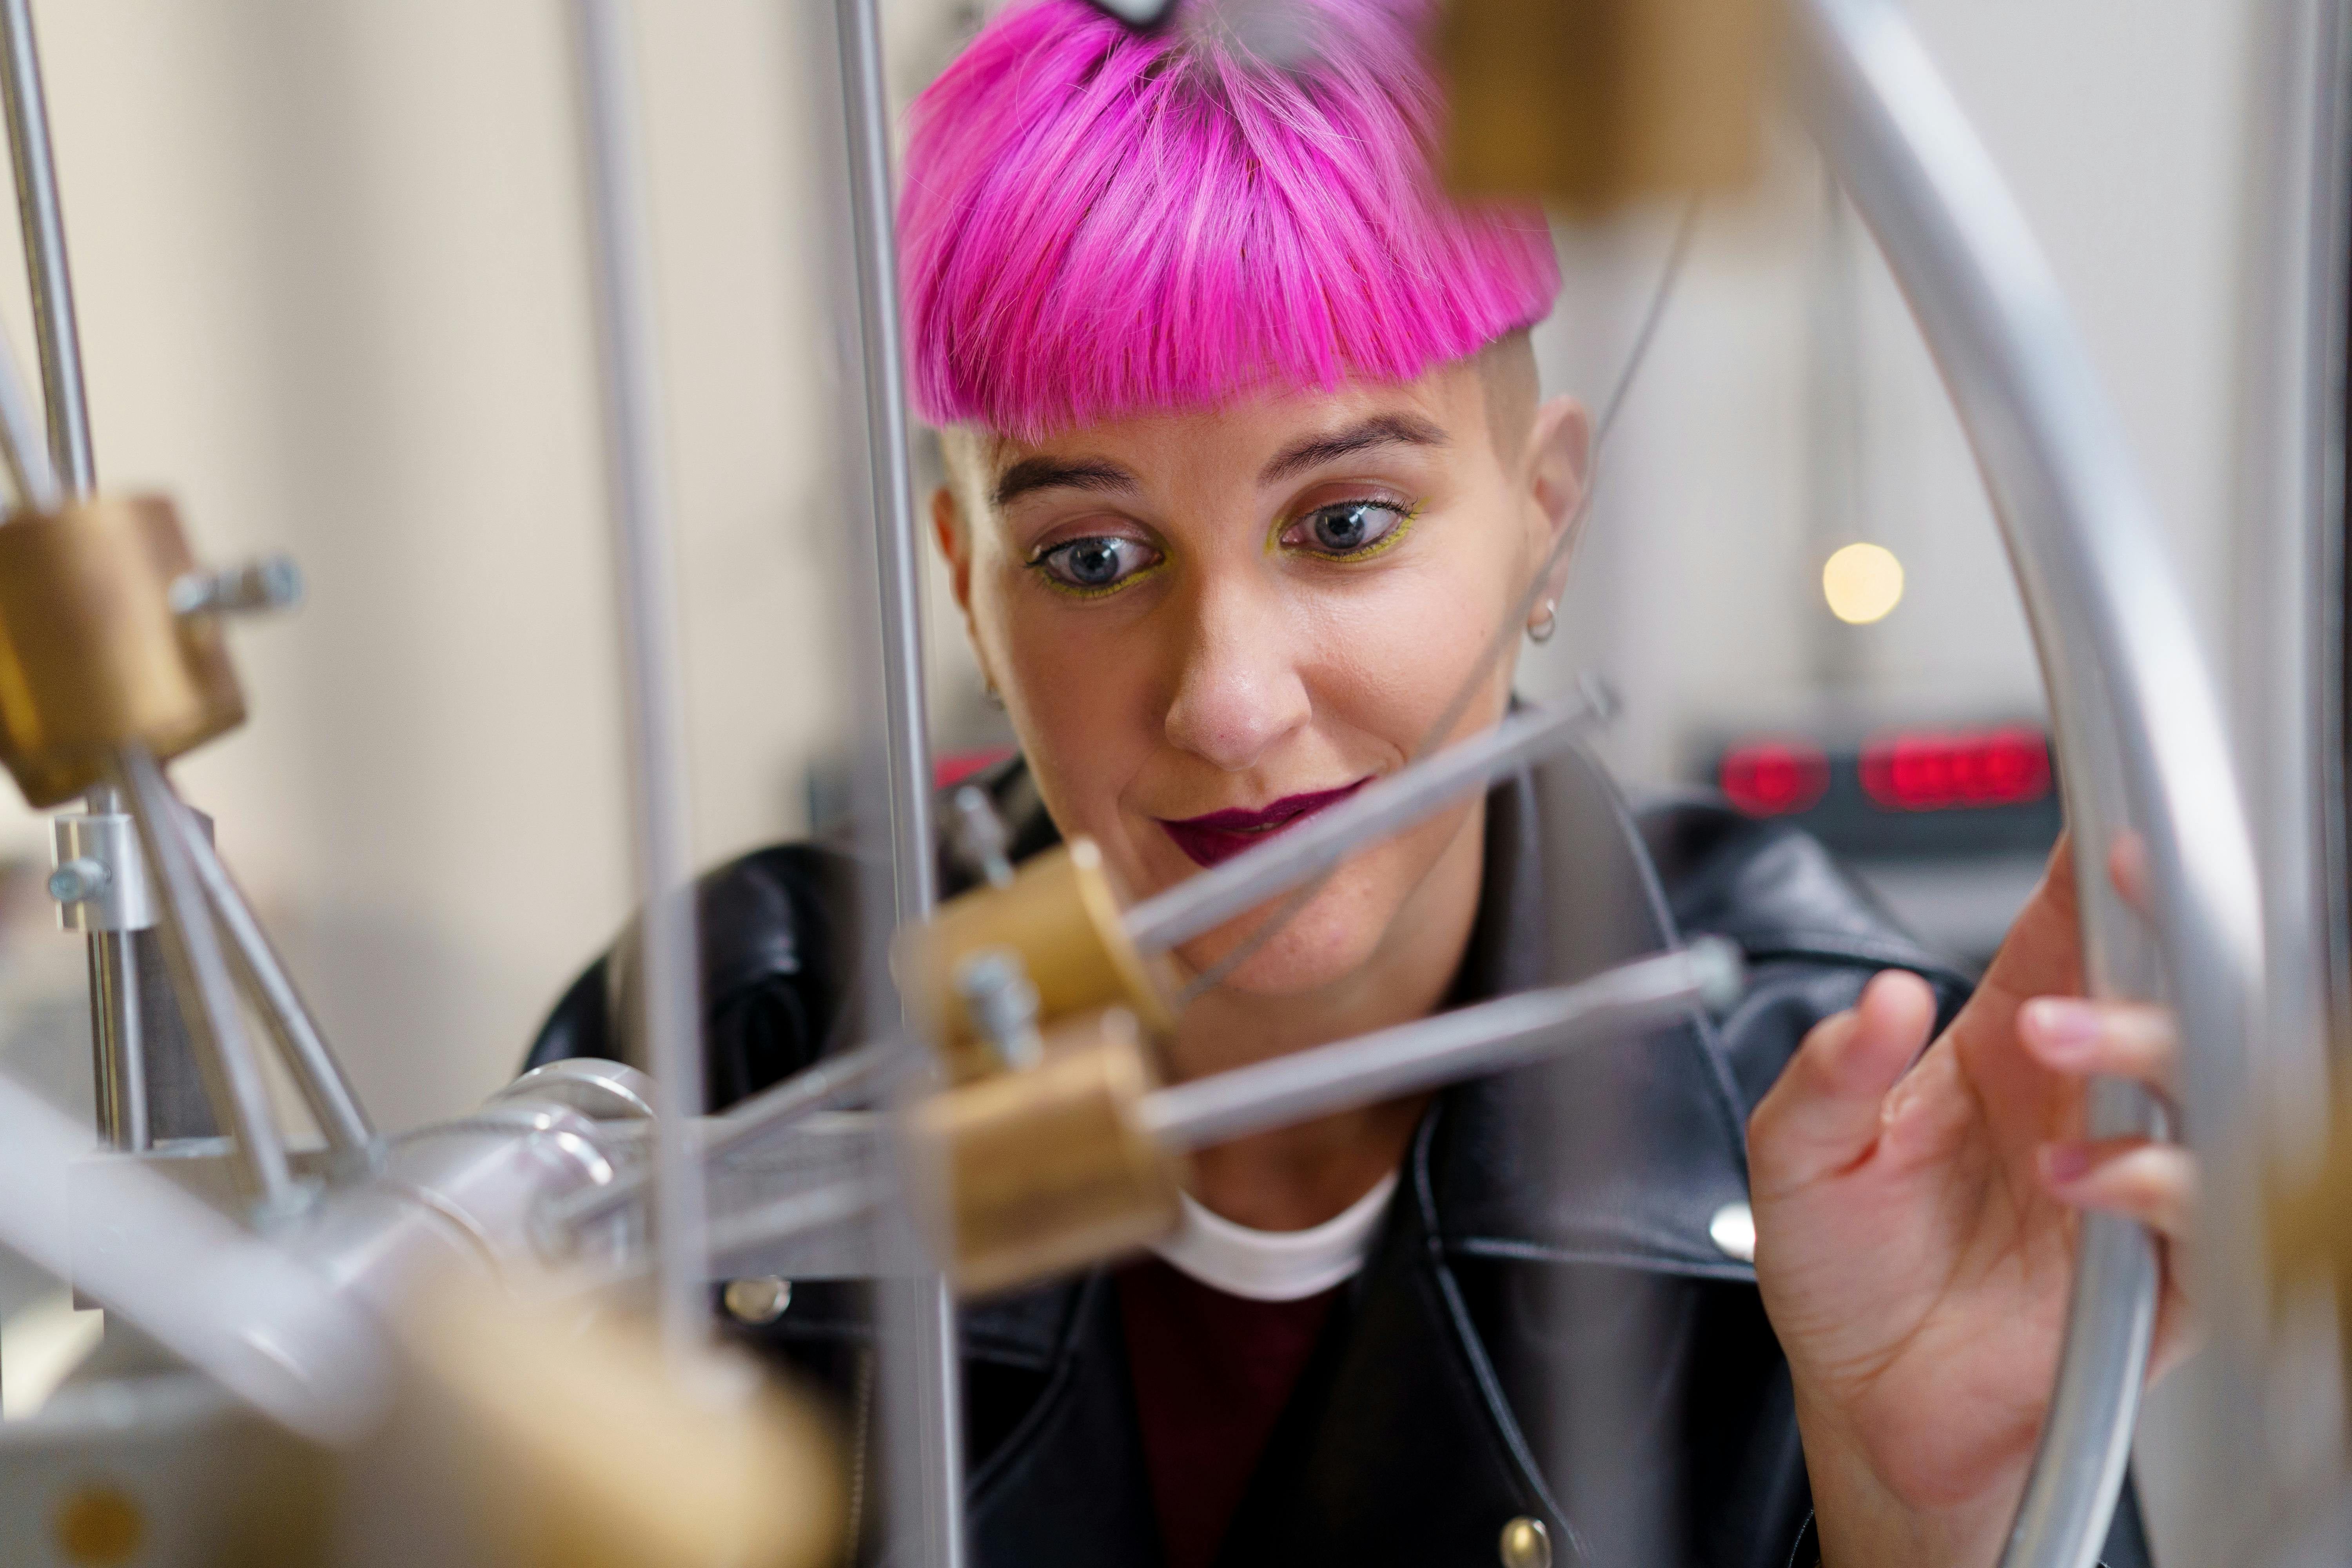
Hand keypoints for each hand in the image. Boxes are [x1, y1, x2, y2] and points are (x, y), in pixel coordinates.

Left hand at [1745, 836, 2193, 1567]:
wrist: (1870, 1400)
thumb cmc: (1845, 1270)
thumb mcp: (1797, 1156)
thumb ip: (1828, 1071)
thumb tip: (1882, 999)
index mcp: (1999, 1055)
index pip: (2066, 937)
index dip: (2096, 879)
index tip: (2106, 834)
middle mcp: (2079, 1104)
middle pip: (2161, 992)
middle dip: (2149, 941)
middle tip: (2097, 914)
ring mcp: (2127, 1183)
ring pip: (2204, 1081)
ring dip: (2145, 1044)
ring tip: (2058, 1038)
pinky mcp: (2156, 1272)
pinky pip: (2200, 1203)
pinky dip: (2148, 1177)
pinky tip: (2074, 1177)